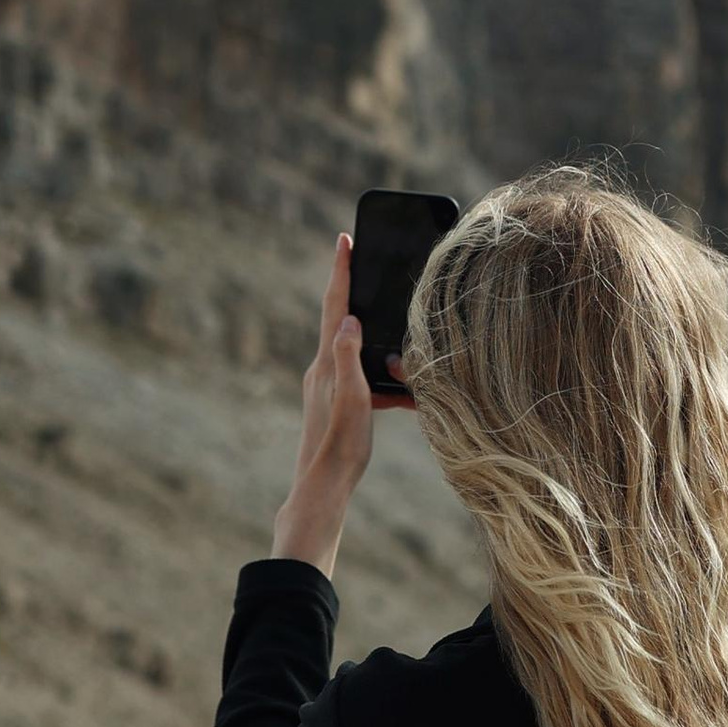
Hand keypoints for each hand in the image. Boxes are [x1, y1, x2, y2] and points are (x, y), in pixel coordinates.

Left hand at [269, 235, 377, 573]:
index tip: (344, 238)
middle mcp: (322, 369)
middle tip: (365, 262)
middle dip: (354, 291)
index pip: (333, 306)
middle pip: (340, 319)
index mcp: (325, 363)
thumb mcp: (351, 400)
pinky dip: (383, 378)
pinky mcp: (338, 404)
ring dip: (376, 338)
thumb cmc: (339, 446)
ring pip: (355, 350)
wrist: (322, 488)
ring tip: (400, 334)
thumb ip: (347, 359)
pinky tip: (405, 393)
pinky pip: (363, 378)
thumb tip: (348, 320)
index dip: (340, 271)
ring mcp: (327, 386)